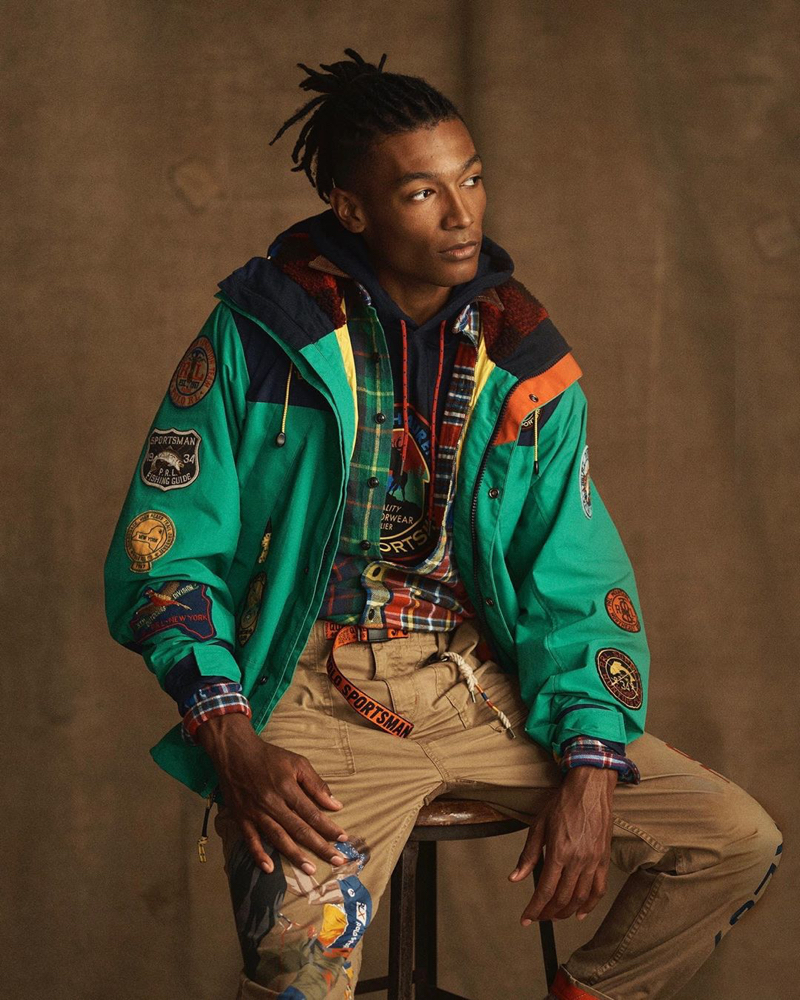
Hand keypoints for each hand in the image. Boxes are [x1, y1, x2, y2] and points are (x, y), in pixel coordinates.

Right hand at [196, 713, 349, 876]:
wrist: (235, 752)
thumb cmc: (269, 757)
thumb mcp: (297, 762)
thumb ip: (316, 784)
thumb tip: (335, 805)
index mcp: (287, 788)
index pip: (312, 813)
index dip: (328, 827)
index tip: (342, 838)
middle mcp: (272, 802)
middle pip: (299, 829)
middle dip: (319, 846)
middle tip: (337, 861)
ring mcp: (255, 812)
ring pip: (278, 838)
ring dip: (295, 856)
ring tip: (310, 869)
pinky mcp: (241, 818)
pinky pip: (250, 840)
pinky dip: (259, 854)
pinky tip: (269, 868)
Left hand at [508, 766, 616, 923]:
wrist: (590, 788)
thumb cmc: (563, 803)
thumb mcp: (538, 825)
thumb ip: (528, 855)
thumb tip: (514, 878)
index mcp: (559, 851)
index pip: (544, 890)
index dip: (534, 908)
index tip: (526, 919)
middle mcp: (577, 860)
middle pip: (562, 898)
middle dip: (548, 913)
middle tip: (538, 917)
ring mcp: (593, 861)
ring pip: (580, 898)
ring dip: (566, 912)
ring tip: (555, 916)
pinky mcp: (604, 859)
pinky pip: (599, 890)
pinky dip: (589, 905)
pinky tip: (580, 913)